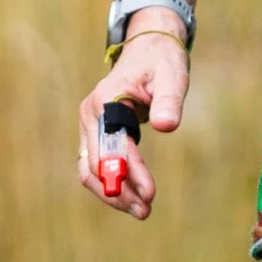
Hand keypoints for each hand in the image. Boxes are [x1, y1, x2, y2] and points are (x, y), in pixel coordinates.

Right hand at [78, 27, 188, 219]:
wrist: (149, 50)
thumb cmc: (161, 61)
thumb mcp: (172, 76)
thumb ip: (169, 100)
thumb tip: (167, 126)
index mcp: (104, 102)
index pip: (113, 147)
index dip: (130, 173)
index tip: (150, 194)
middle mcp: (90, 115)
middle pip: (93, 165)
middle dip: (118, 192)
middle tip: (145, 212)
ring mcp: (89, 125)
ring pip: (90, 170)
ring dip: (112, 194)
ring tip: (141, 211)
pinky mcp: (96, 133)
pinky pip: (97, 164)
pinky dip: (112, 183)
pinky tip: (133, 197)